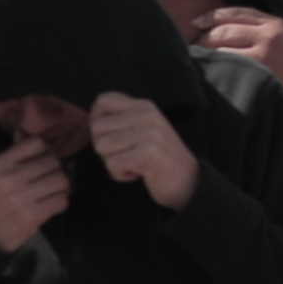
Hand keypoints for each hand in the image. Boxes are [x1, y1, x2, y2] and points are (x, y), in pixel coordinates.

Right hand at [0, 139, 71, 250]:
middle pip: (53, 162)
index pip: (36, 144)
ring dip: (62, 185)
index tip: (45, 158)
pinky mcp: (29, 218)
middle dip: (57, 168)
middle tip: (54, 175)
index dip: (46, 150)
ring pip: (61, 181)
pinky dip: (61, 201)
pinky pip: (60, 202)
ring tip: (55, 189)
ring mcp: (19, 200)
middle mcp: (9, 180)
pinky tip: (53, 203)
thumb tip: (24, 133)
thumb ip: (6, 153)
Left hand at [87, 91, 198, 207]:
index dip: (96, 120)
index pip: (102, 100)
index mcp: (144, 106)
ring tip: (132, 164)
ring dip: (112, 162)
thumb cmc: (161, 159)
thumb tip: (92, 120)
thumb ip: (124, 120)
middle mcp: (146, 115)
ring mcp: (148, 134)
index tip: (110, 137)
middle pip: (97, 127)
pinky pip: (112, 165)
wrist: (190, 183)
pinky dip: (119, 175)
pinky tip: (137, 174)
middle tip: (124, 155)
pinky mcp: (147, 154)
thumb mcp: (145, 129)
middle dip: (104, 147)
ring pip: (101, 147)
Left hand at [193, 7, 282, 98]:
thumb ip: (273, 31)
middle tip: (191, 46)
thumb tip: (242, 29)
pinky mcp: (259, 77)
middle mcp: (269, 37)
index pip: (237, 13)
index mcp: (278, 25)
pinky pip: (227, 68)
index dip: (212, 16)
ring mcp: (263, 57)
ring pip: (221, 50)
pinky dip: (214, 70)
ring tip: (196, 62)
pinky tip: (207, 75)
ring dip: (205, 55)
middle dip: (202, 37)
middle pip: (223, 30)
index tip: (196, 22)